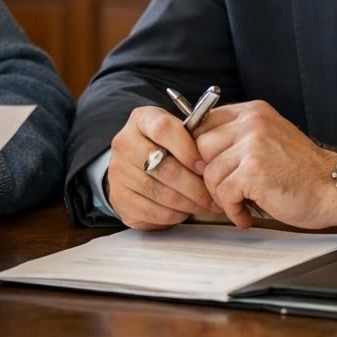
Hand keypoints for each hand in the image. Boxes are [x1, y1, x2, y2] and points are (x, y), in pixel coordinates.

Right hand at [105, 106, 215, 229]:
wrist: (133, 165)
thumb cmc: (164, 147)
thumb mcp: (177, 132)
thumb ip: (194, 139)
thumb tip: (218, 161)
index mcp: (141, 120)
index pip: (163, 129)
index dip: (188, 150)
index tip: (205, 166)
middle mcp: (124, 144)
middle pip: (165, 168)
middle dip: (196, 186)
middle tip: (215, 196)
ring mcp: (118, 172)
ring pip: (163, 194)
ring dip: (190, 204)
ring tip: (206, 205)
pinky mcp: (119, 199)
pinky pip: (155, 212)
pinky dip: (176, 215)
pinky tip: (185, 211)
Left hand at [193, 101, 336, 230]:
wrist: (332, 189)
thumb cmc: (301, 171)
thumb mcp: (268, 139)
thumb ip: (237, 138)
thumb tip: (196, 153)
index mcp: (252, 112)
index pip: (203, 124)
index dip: (200, 151)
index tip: (206, 168)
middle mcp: (251, 123)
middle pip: (200, 148)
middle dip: (207, 175)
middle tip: (222, 191)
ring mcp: (252, 146)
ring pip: (210, 174)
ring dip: (221, 196)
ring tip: (239, 204)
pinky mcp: (253, 172)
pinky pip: (224, 194)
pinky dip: (232, 210)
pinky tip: (245, 214)